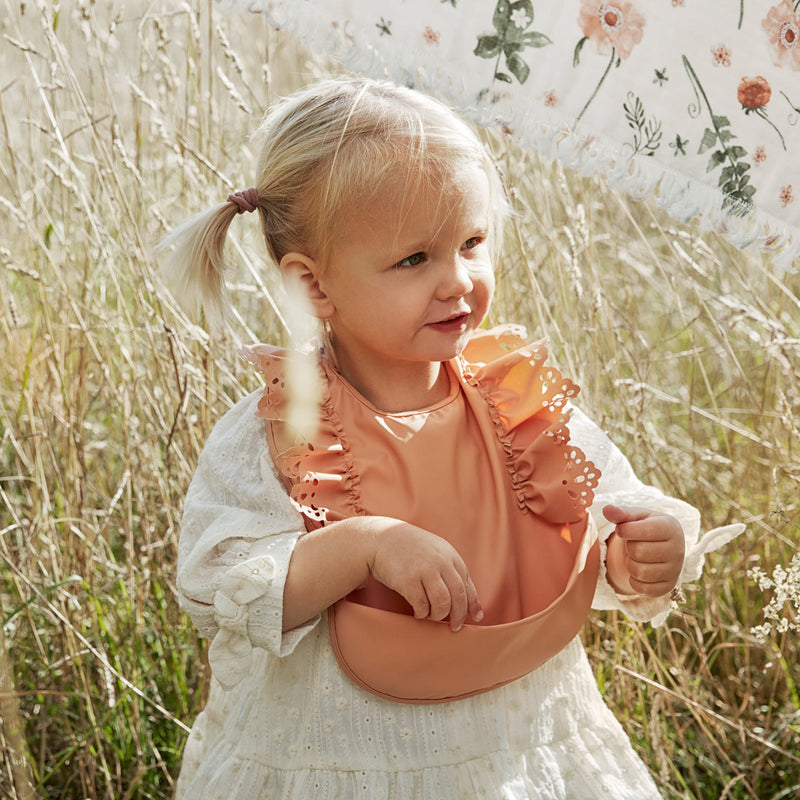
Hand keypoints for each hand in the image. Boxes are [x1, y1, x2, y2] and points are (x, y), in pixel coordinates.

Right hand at [367, 520, 483, 631]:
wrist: (381, 538)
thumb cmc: (410, 549)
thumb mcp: (435, 551)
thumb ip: (450, 570)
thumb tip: (467, 600)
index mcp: (450, 555)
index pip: (467, 584)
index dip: (473, 604)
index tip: (475, 618)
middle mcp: (440, 562)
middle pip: (458, 596)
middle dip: (459, 615)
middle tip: (455, 627)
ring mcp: (424, 570)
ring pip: (442, 603)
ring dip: (439, 615)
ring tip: (432, 615)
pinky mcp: (407, 580)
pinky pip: (422, 605)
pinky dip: (422, 613)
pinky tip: (418, 611)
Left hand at [602, 505, 684, 597]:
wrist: (661, 547)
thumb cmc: (645, 528)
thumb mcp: (635, 517)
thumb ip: (621, 513)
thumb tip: (607, 509)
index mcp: (670, 526)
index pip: (638, 530)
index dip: (624, 530)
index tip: (624, 529)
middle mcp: (678, 549)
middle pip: (637, 552)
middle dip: (629, 548)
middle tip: (634, 544)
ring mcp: (675, 570)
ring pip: (639, 572)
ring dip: (630, 564)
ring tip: (636, 557)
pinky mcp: (668, 587)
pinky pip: (642, 589)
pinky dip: (634, 581)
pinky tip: (639, 570)